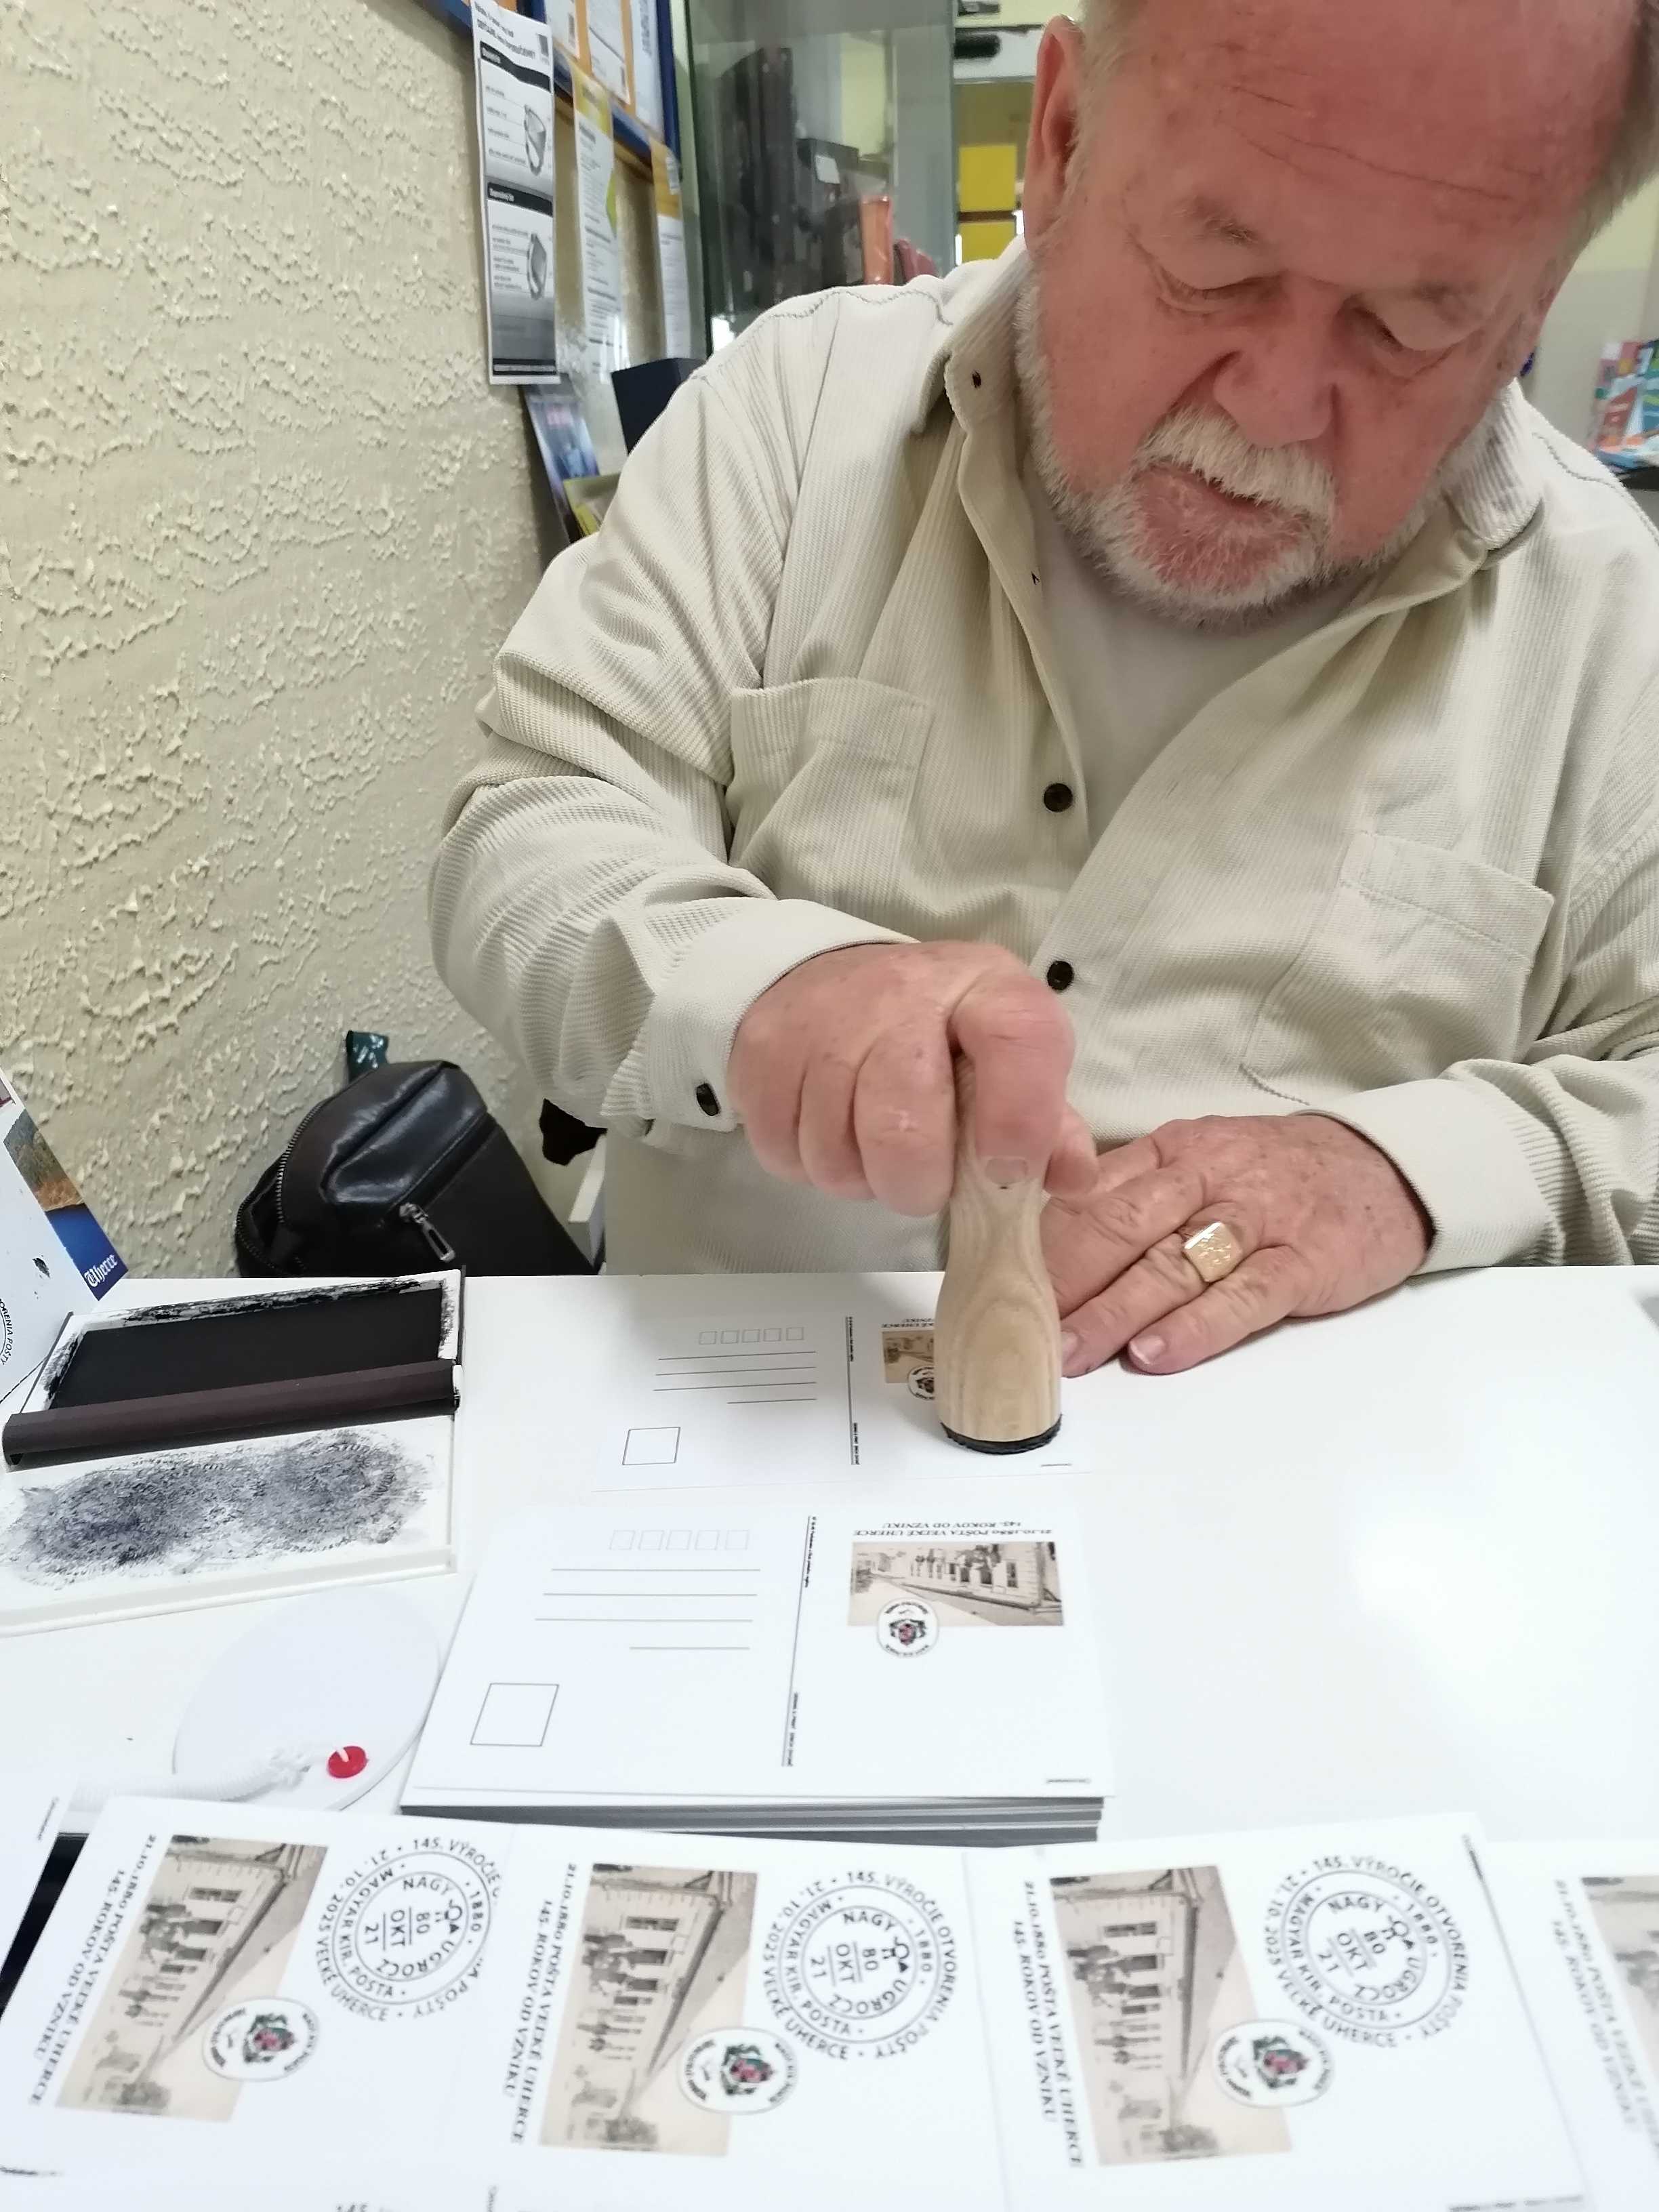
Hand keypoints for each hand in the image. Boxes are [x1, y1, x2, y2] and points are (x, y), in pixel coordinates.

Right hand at [729, 942, 1098, 1216]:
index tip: (1007, 1169)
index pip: (1017, 1040)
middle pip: (902, 1124)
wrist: (829, 979)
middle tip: (923, 1179)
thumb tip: (1074, 1180)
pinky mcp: (762, 1051)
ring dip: (859, 1178)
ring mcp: (822, 1020)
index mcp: (985, 989)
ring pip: (834, 1153)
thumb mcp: (1008, 1058)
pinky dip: (809, 1166)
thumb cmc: (938, 1032)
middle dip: (916, 1183)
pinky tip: (830, 1133)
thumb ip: (1048, 1122)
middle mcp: (902, 993)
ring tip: (872, 1149)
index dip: (1018, 1119)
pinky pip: (784, 1152)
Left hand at [1043, 1113, 1430, 1375]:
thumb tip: (1042, 1236)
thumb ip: (1131, 1193)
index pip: (1089, 1191)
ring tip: (1068, 1353)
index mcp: (1172, 1152)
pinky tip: (1157, 1353)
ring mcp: (1257, 1218)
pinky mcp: (1306, 1259)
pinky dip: (1199, 1326)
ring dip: (1113, 1310)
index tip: (991, 1280)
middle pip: (1119, 1224)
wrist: (1387, 1168)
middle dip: (1062, 1279)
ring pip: (1171, 1262)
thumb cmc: (1277, 1173)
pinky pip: (1245, 1293)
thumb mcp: (1199, 1160)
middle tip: (1015, 1324)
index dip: (1035, 1239)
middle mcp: (1207, 1177)